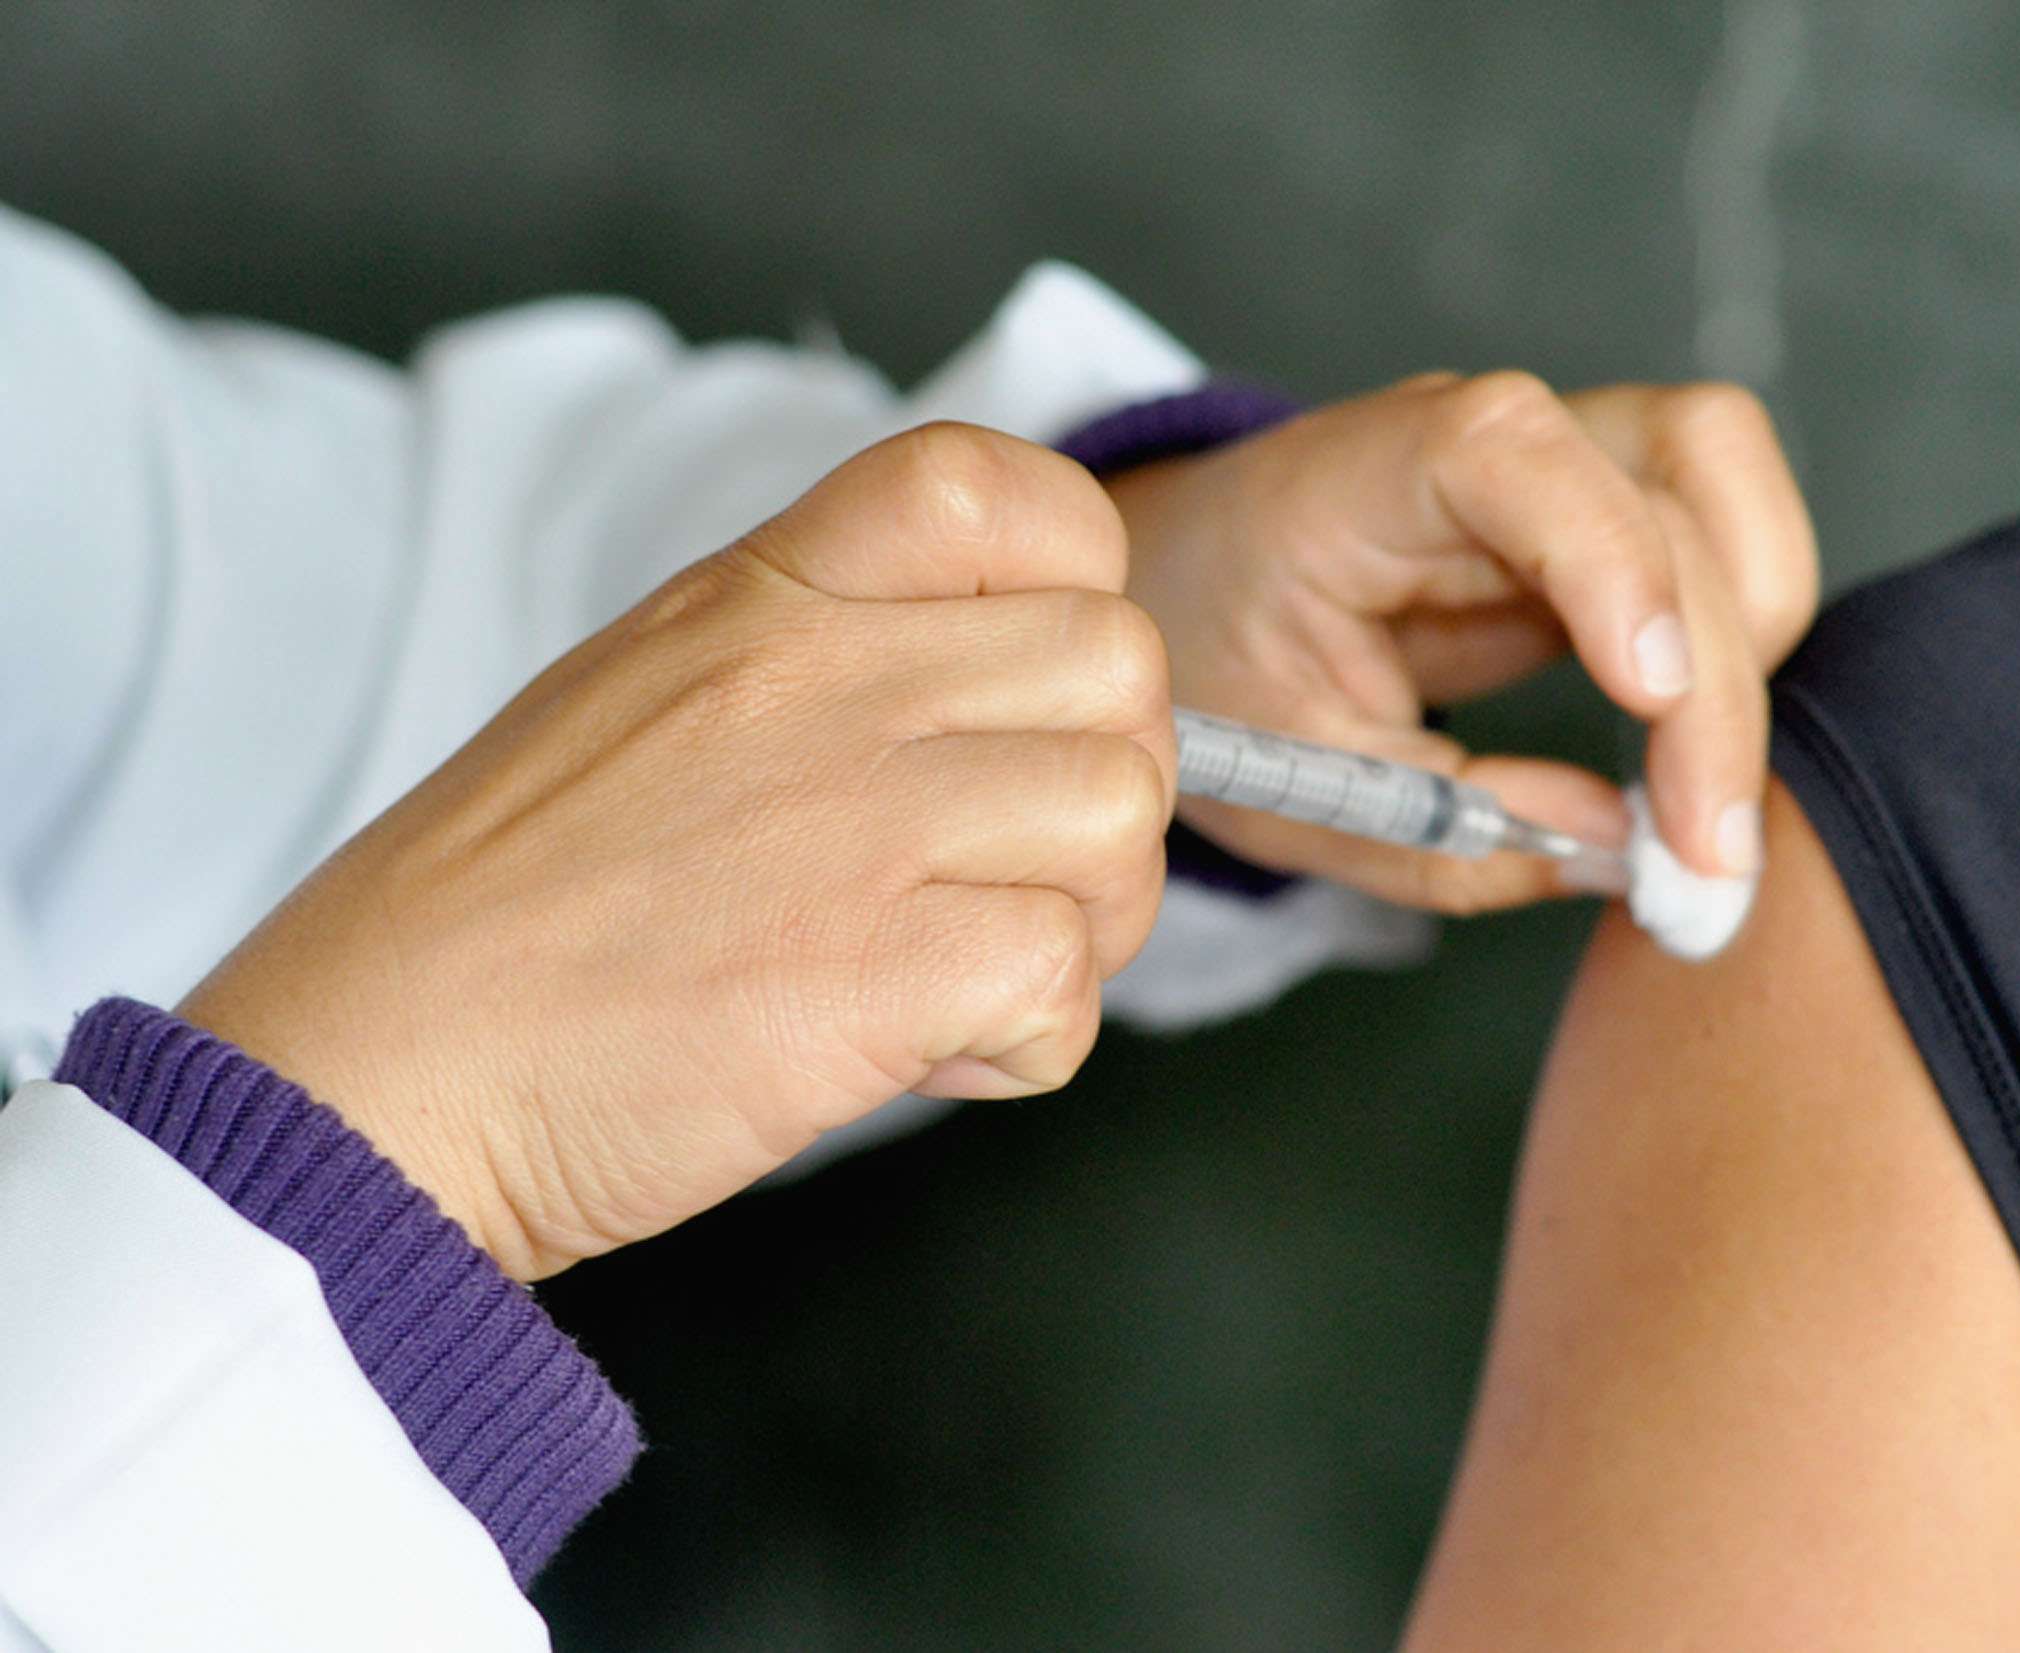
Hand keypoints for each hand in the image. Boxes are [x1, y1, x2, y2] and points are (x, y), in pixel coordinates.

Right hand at [179, 425, 1174, 1279]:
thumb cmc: (501, 917)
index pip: (1007, 490)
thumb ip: (816, 672)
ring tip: (975, 976)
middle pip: (1117, 664)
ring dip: (1088, 919)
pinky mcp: (873, 972)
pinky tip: (939, 1053)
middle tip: (1017, 874)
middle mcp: (820, 678)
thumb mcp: (644, 703)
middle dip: (1108, 784)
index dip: (1079, 586)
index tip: (1028, 696)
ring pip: (1119, 815)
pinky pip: (1067, 973)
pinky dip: (1034, 1038)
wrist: (370, 1073)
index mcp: (761, 595)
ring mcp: (855, 819)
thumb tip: (989, 714)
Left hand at [1111, 372, 1816, 910]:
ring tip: (1705, 811)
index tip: (1648, 696)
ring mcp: (1556, 456)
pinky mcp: (1607, 505)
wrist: (1197, 587)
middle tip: (1703, 865)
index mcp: (1354, 479)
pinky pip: (1722, 532)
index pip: (1506, 449)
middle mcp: (1478, 436)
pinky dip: (1742, 645)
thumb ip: (1437, 830)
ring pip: (1722, 480)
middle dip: (1710, 687)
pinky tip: (1694, 763)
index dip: (1604, 555)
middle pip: (1658, 490)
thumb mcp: (1291, 785)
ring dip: (1752, 644)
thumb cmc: (1224, 666)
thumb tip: (1615, 851)